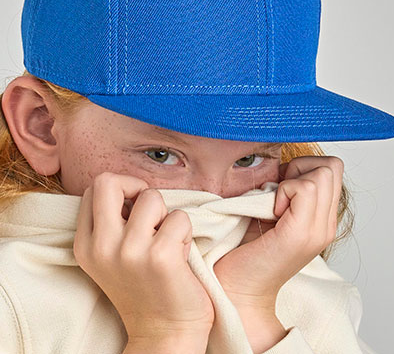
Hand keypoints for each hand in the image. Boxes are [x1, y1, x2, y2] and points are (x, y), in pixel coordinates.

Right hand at [73, 172, 214, 340]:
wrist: (164, 333)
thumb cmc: (145, 287)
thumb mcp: (111, 256)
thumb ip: (112, 222)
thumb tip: (134, 188)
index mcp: (86, 245)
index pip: (95, 188)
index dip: (122, 190)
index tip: (136, 209)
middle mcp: (102, 247)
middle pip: (109, 181)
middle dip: (136, 186)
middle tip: (151, 211)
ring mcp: (129, 251)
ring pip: (153, 197)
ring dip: (167, 215)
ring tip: (168, 239)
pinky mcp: (160, 256)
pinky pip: (180, 217)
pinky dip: (186, 232)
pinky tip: (182, 256)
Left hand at [213, 156, 343, 312]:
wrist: (236, 289)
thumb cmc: (245, 249)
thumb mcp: (271, 211)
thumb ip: (286, 190)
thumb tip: (283, 163)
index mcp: (321, 219)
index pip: (332, 169)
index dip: (304, 166)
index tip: (280, 185)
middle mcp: (326, 225)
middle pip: (333, 166)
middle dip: (302, 167)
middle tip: (279, 191)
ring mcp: (318, 230)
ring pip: (324, 172)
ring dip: (293, 179)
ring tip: (275, 203)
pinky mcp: (301, 234)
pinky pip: (306, 188)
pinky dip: (285, 189)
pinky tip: (271, 211)